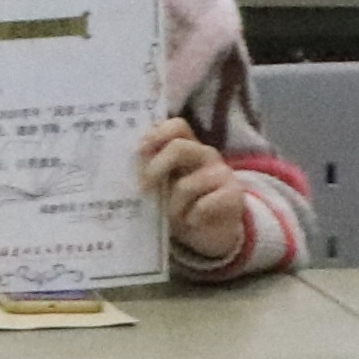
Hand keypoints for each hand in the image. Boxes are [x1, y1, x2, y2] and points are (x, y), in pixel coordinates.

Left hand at [139, 116, 253, 271]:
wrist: (214, 231)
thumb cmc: (182, 205)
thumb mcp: (163, 187)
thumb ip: (150, 171)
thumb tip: (125, 166)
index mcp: (187, 148)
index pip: (177, 126)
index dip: (158, 133)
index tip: (140, 149)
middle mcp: (205, 155)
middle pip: (179, 147)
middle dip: (156, 168)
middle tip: (143, 188)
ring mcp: (222, 173)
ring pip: (187, 185)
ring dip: (174, 206)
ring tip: (174, 217)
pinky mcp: (233, 194)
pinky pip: (204, 205)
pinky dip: (193, 216)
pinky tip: (192, 221)